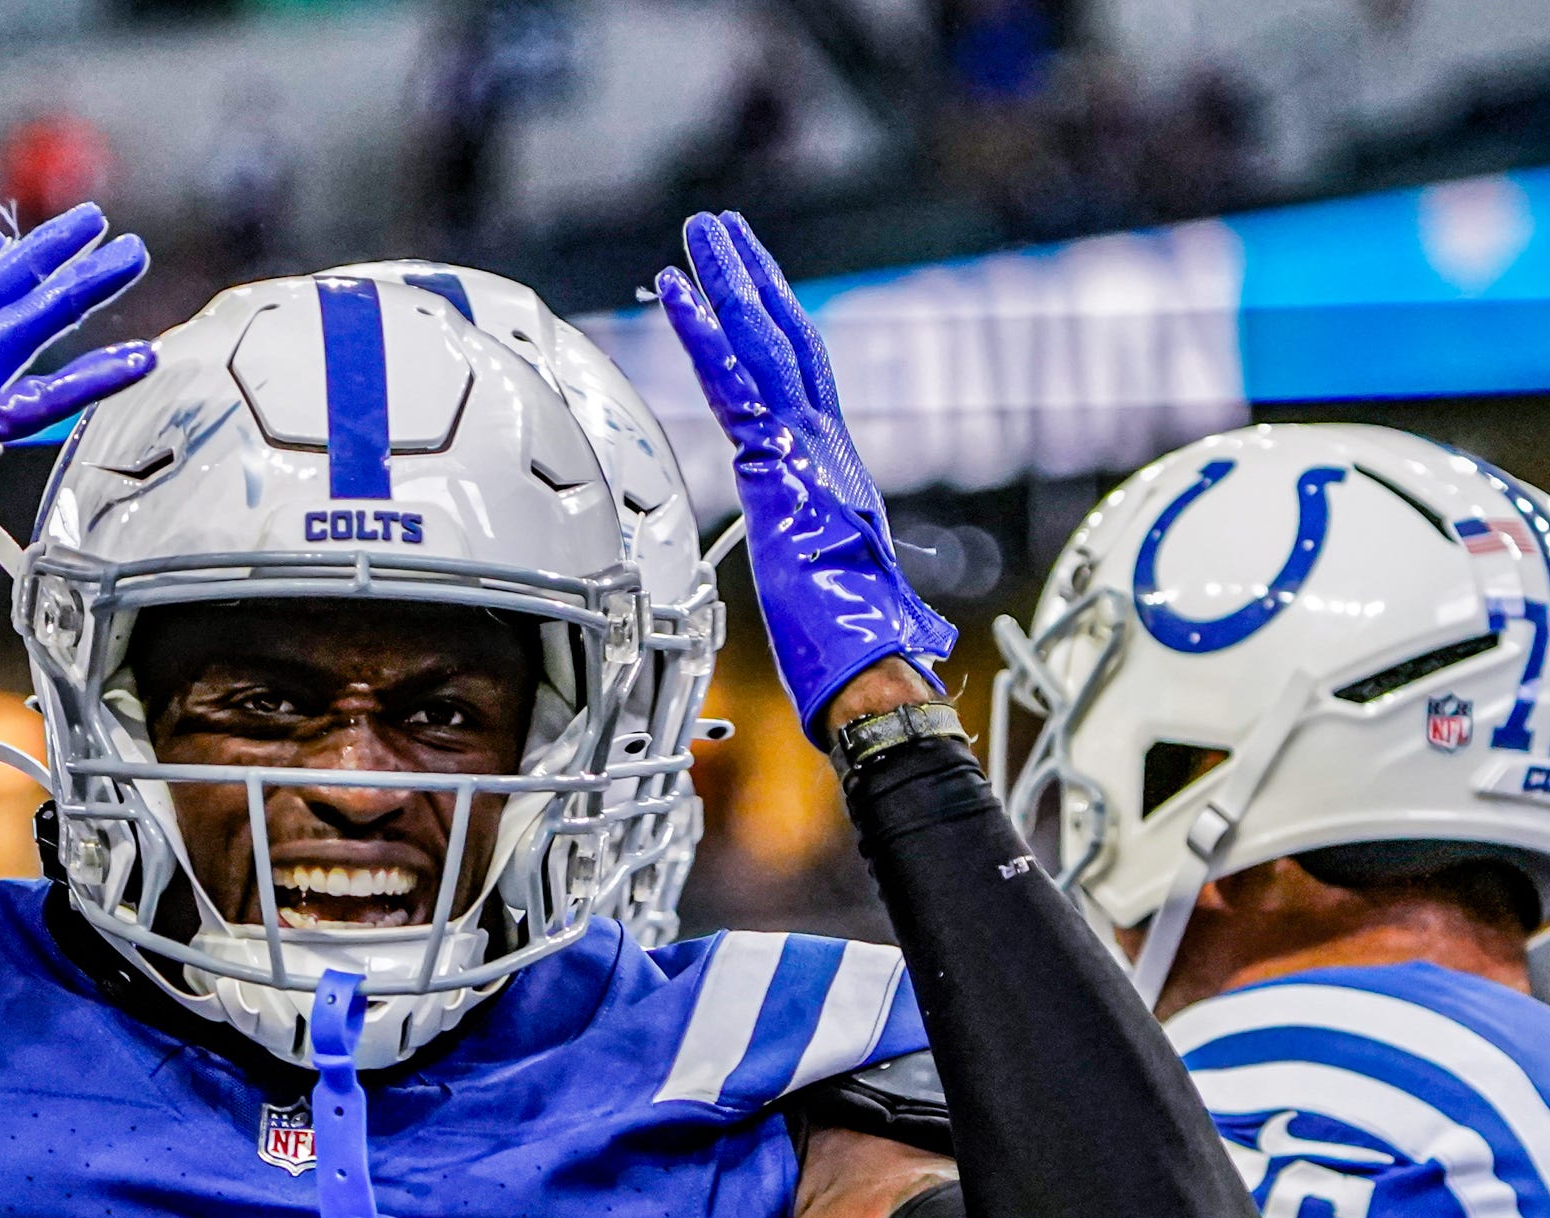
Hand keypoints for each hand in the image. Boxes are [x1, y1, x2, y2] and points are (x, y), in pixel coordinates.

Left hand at [657, 211, 953, 739]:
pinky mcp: (777, 465)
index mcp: (832, 467)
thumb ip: (812, 549)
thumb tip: (815, 562)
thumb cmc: (853, 640)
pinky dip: (702, 332)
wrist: (872, 659)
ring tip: (702, 230)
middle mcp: (825, 444)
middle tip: (722, 228)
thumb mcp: (823, 579)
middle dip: (753, 278)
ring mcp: (805, 449)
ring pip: (762, 344)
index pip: (800, 376)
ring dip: (728, 281)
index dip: (774, 324)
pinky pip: (732, 384)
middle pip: (786, 339)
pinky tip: (677, 291)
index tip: (752, 284)